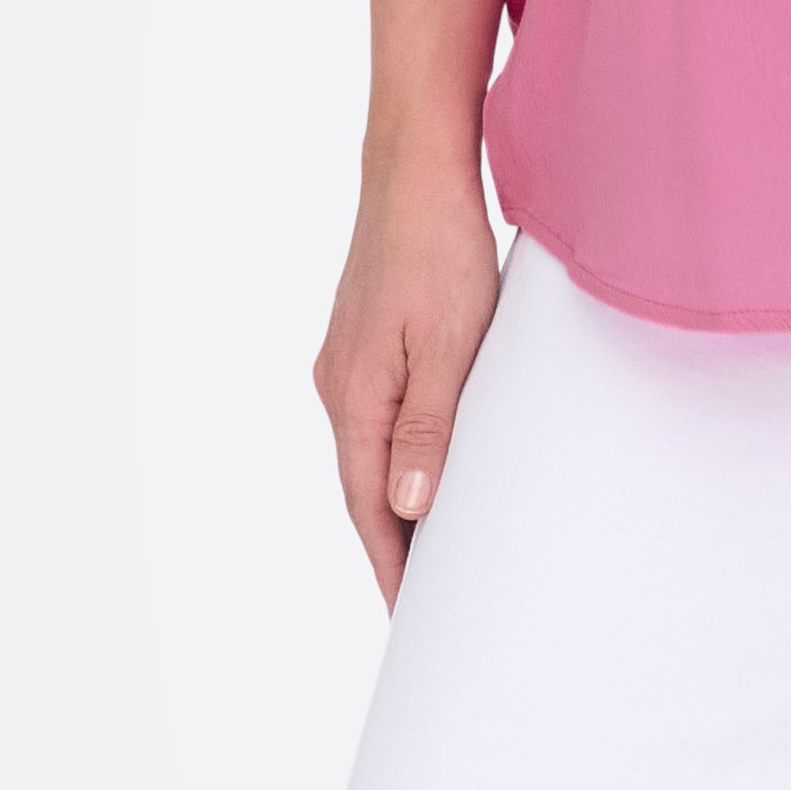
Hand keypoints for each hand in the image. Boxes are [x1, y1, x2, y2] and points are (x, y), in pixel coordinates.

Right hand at [313, 149, 506, 604]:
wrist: (414, 171)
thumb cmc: (440, 250)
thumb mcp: (452, 344)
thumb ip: (429, 428)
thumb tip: (409, 509)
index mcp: (355, 399)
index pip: (372, 510)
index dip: (394, 567)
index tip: (414, 619)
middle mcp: (339, 389)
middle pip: (364, 493)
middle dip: (392, 551)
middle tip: (425, 606)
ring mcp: (346, 366)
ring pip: (370, 458)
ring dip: (395, 509)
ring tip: (430, 555)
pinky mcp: (364, 344)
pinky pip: (377, 425)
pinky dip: (398, 463)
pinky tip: (424, 472)